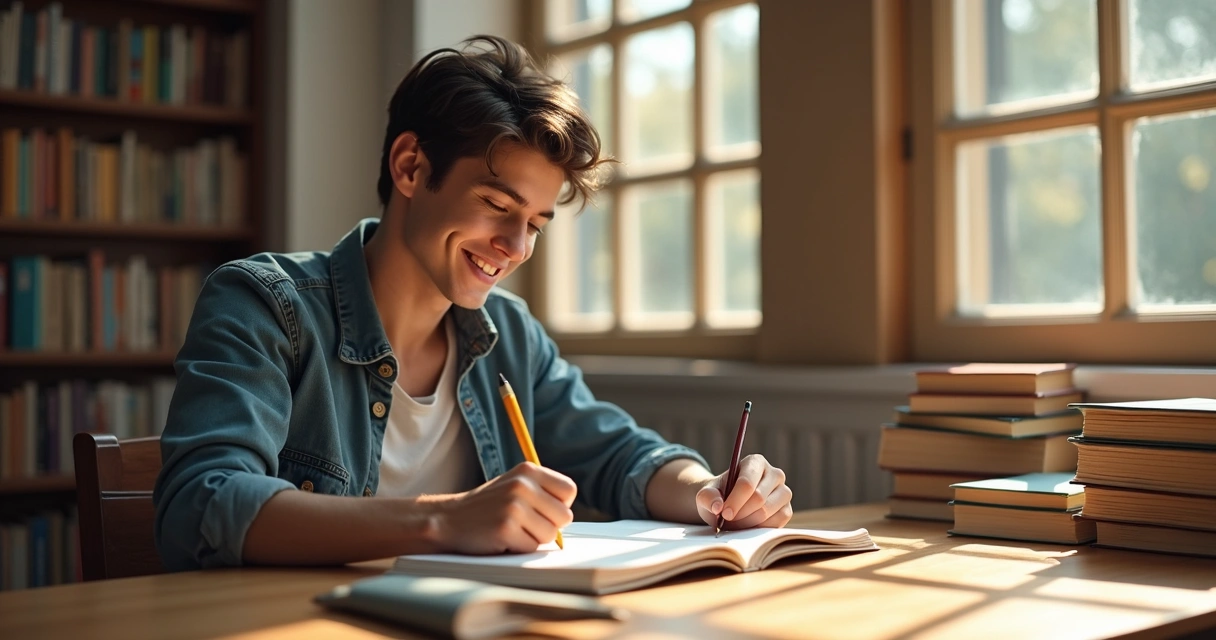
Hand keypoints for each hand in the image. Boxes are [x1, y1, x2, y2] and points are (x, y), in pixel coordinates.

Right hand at [421, 462, 575, 553]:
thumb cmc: (488, 507)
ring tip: (512, 530)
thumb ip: (543, 493)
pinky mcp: (505, 529)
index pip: (569, 490)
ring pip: (550, 535)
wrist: (449, 519)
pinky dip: (519, 548)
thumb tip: (569, 514)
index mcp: (528, 470)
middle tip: (523, 523)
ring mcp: (513, 506)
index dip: (559, 505)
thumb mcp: (515, 485)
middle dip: (548, 525)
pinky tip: (502, 538)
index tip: (541, 509)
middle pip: (564, 516)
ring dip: (533, 539)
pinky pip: (531, 547)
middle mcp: (522, 485)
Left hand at [695, 454, 792, 530]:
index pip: (747, 483)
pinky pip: (776, 522)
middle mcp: (774, 473)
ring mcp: (784, 491)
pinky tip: (748, 526)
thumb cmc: (718, 496)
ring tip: (735, 523)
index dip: (735, 501)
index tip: (723, 513)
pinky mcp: (787, 509)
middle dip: (739, 513)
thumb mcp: (706, 494)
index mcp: (755, 462)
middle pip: (758, 498)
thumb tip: (717, 506)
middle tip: (727, 520)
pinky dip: (759, 528)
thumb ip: (707, 497)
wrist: (727, 505)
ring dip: (747, 522)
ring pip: (767, 511)